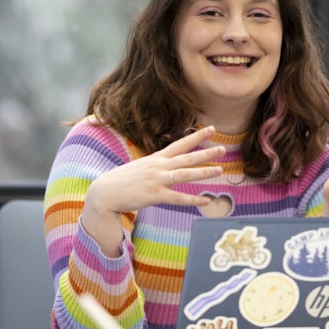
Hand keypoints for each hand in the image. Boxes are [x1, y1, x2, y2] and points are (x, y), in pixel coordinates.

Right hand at [82, 126, 224, 254]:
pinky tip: (205, 200)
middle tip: (223, 148)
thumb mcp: (139, 168)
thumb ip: (154, 167)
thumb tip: (166, 167)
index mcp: (155, 159)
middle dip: (206, 153)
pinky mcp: (154, 195)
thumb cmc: (122, 181)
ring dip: (204, 172)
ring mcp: (157, 180)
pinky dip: (193, 199)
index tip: (211, 129)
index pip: (179, 144)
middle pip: (186, 157)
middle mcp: (158, 167)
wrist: (105, 192)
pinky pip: (177, 197)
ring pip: (185, 174)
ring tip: (220, 170)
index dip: (196, 136)